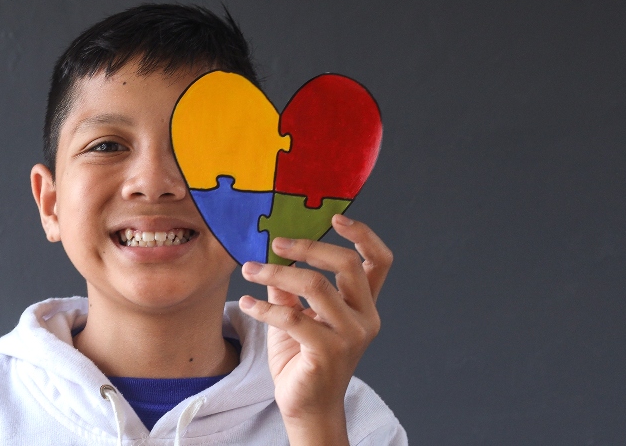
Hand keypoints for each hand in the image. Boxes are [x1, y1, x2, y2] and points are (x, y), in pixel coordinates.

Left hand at [238, 215, 391, 444]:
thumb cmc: (302, 359)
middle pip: (346, 265)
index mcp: (364, 305)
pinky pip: (292, 317)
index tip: (335, 219)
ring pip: (316, 286)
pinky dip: (264, 307)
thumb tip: (273, 252)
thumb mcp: (296, 314)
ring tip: (250, 270)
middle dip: (308, 247)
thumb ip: (290, 286)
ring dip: (277, 273)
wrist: (306, 406)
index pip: (378, 262)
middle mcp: (364, 318)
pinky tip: (247, 304)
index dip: (363, 235)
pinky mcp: (327, 353)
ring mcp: (349, 336)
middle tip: (275, 244)